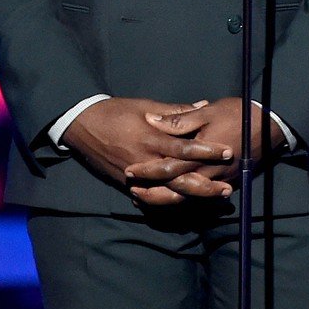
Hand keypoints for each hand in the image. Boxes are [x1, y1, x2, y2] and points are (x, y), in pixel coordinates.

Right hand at [62, 97, 234, 199]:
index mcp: (151, 137)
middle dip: (204, 184)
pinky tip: (184, 203)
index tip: (227, 151)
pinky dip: (168, 200)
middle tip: (226, 188)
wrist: (82, 126)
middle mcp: (145, 160)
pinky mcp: (126, 183)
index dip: (207, 150)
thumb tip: (202, 105)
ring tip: (212, 197)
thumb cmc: (115, 111)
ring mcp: (135, 175)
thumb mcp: (145, 105)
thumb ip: (175, 111)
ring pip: (167, 191)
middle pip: (179, 177)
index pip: (185, 147)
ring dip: (191, 195)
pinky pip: (150, 195)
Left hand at [124, 98, 286, 205]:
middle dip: (153, 190)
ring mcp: (218, 180)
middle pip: (175, 188)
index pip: (169, 166)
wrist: (268, 126)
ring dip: (165, 199)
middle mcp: (208, 171)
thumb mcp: (206, 112)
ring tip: (145, 197)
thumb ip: (179, 119)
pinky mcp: (225, 182)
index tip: (130, 170)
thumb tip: (152, 120)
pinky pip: (201, 196)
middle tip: (133, 189)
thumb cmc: (236, 114)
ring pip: (187, 197)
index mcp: (199, 152)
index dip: (148, 169)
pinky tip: (171, 196)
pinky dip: (184, 198)